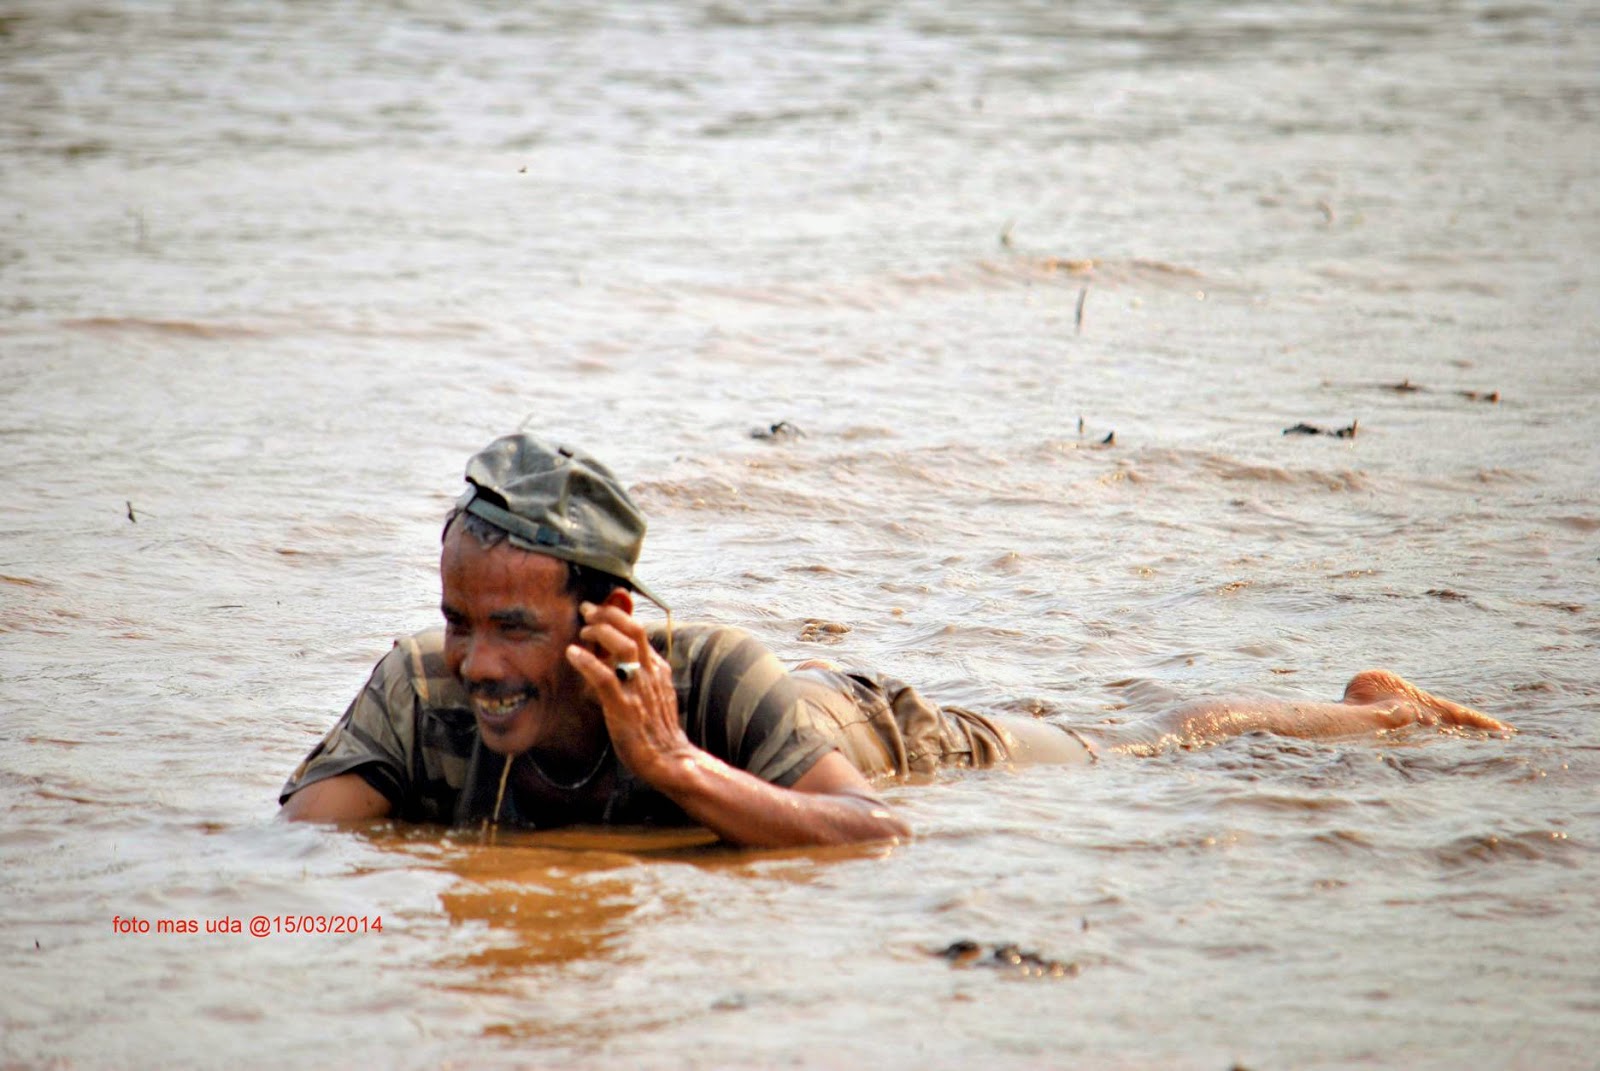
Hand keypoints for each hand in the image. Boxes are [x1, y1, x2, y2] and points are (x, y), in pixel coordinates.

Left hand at [566, 600, 693, 783]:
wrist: (668, 759)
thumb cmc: (656, 729)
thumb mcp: (655, 693)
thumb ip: (642, 673)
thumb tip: (622, 656)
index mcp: (657, 669)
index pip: (639, 631)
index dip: (618, 615)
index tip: (599, 609)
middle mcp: (650, 674)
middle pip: (634, 630)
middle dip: (609, 614)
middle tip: (587, 610)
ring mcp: (638, 689)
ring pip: (623, 647)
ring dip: (600, 632)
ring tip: (583, 630)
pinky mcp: (624, 706)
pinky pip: (605, 677)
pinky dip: (587, 662)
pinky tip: (572, 653)